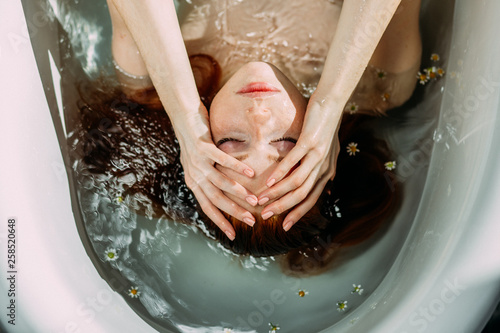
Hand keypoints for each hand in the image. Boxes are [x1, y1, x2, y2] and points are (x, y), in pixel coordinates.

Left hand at [176, 106, 257, 240]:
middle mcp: (195, 175)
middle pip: (215, 200)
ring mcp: (198, 162)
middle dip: (234, 212)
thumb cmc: (195, 141)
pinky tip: (251, 174)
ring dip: (239, 193)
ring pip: (220, 183)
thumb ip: (209, 178)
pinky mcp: (203, 147)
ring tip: (254, 200)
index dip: (220, 222)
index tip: (233, 235)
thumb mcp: (198, 164)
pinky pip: (222, 160)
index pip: (207, 208)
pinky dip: (237, 168)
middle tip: (251, 221)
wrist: (183, 117)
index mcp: (194, 182)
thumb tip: (225, 191)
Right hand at [257, 98, 342, 230]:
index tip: (283, 225)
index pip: (312, 199)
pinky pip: (293, 162)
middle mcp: (324, 168)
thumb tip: (313, 182)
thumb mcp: (326, 151)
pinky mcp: (310, 142)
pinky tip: (268, 181)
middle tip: (265, 216)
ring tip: (262, 199)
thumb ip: (318, 168)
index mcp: (327, 172)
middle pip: (302, 195)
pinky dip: (279, 173)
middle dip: (283, 207)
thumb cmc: (325, 127)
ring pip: (296, 182)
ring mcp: (318, 155)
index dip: (297, 213)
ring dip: (277, 193)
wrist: (332, 104)